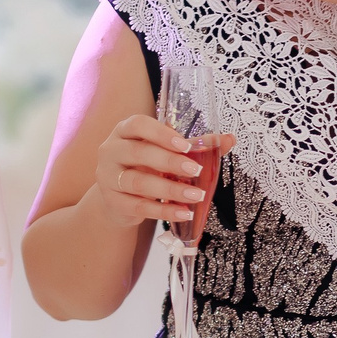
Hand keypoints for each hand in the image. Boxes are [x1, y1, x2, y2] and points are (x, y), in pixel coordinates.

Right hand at [86, 116, 230, 230]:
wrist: (118, 198)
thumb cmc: (145, 166)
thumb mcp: (166, 152)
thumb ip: (195, 145)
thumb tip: (229, 139)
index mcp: (124, 131)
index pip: (137, 125)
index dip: (160, 133)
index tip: (185, 145)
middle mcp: (111, 151)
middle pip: (138, 152)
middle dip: (169, 161)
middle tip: (195, 169)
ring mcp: (107, 177)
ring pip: (138, 182)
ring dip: (170, 189)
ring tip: (196, 196)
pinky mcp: (113, 202)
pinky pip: (139, 207)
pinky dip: (164, 210)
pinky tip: (184, 212)